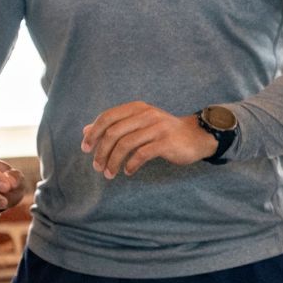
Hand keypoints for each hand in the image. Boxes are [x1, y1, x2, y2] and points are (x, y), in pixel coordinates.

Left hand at [80, 102, 215, 177]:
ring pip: (125, 144)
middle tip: (97, 167)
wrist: (197, 136)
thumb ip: (114, 125)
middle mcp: (146, 115)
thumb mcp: (139, 123)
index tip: (85, 148)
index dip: (93, 133)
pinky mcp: (166, 142)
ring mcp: (157, 127)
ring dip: (113, 161)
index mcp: (137, 108)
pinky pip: (142, 154)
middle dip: (101, 152)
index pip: (107, 117)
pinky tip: (128, 171)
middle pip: (113, 132)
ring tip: (109, 174)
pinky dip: (131, 164)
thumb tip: (86, 130)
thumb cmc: (163, 131)